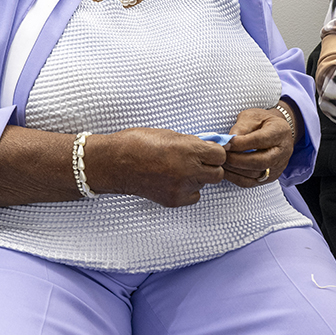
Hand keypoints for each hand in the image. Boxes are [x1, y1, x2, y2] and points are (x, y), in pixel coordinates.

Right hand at [86, 128, 225, 206]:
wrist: (115, 163)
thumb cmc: (136, 144)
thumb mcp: (169, 134)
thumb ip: (191, 142)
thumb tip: (207, 146)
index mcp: (188, 150)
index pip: (220, 155)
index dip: (215, 152)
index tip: (208, 150)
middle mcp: (187, 170)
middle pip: (217, 173)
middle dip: (210, 166)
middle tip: (199, 161)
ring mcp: (181, 187)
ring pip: (204, 184)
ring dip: (197, 177)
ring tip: (179, 169)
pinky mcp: (174, 200)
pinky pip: (193, 196)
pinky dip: (188, 189)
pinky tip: (174, 181)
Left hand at [221, 104, 296, 187]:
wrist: (275, 132)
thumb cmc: (262, 122)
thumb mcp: (252, 116)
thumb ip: (241, 127)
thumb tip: (229, 141)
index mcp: (280, 132)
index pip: (260, 141)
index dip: (241, 144)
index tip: (225, 143)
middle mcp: (282, 152)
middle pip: (260, 162)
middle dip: (237, 160)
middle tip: (221, 155)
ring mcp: (277, 167)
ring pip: (254, 174)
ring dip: (234, 169)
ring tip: (220, 161)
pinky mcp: (269, 178)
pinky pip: (250, 182)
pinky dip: (235, 177)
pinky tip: (225, 169)